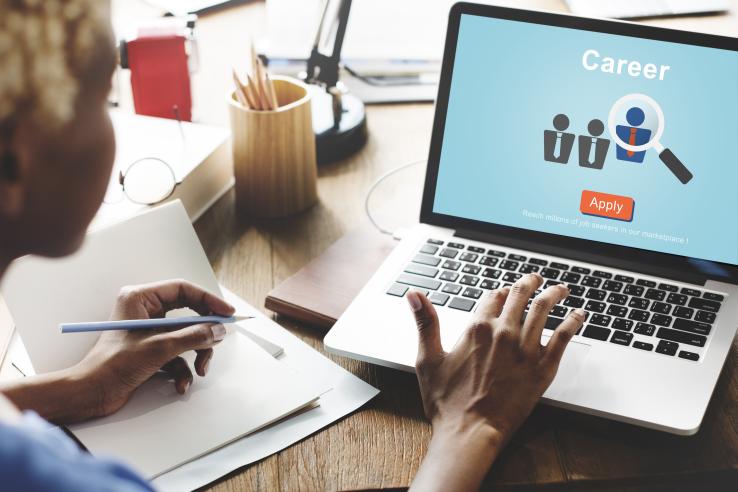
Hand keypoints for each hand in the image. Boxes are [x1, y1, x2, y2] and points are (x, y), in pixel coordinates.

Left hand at [74, 279, 234, 417]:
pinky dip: (183, 369)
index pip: (183, 289)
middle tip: (218, 340)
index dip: (208, 300)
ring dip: (196, 354)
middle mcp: (145, 311)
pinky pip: (178, 353)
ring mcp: (149, 331)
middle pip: (188, 314)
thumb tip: (218, 330)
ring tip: (199, 370)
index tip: (226, 313)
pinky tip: (181, 384)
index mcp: (140, 298)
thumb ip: (193, 336)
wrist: (91, 394)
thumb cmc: (112, 365)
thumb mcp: (159, 348)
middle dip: (203, 333)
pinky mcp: (151, 349)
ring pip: (186, 336)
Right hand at [407, 273, 584, 490]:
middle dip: (529, 283)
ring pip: (544, 309)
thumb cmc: (446, 402)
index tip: (503, 291)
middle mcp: (503, 333)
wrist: (470, 432)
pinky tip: (579, 314)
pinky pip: (563, 337)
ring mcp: (525, 350)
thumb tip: (414, 294)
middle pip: (520, 296)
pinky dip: (573, 321)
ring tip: (560, 289)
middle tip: (536, 279)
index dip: (498, 291)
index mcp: (476, 328)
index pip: (492, 296)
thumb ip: (425, 322)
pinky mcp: (543, 368)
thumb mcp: (428, 358)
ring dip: (554, 294)